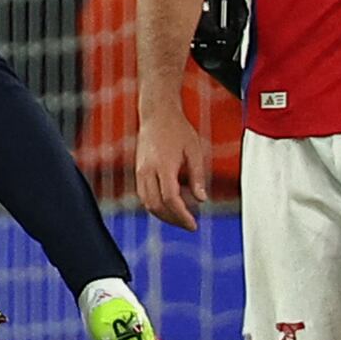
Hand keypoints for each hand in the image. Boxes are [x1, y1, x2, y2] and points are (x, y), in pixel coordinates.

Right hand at [131, 114, 204, 230]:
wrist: (156, 113)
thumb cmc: (178, 129)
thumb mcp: (194, 151)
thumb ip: (197, 176)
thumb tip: (202, 200)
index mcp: (163, 165)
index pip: (170, 198)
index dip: (182, 215)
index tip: (193, 225)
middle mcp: (147, 170)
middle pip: (156, 205)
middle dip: (173, 220)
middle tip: (189, 225)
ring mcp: (140, 171)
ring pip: (147, 203)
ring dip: (163, 215)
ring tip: (181, 218)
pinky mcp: (138, 171)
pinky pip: (144, 195)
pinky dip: (156, 205)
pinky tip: (170, 206)